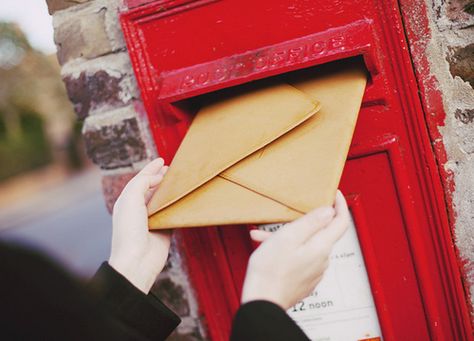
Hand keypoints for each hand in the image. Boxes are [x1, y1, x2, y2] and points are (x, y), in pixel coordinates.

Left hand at [109, 158, 170, 293]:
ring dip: (171, 190)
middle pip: (152, 188)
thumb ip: (142, 183)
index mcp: (127, 201)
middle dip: (161, 177)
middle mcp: (139, 210)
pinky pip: (173, 214)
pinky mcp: (165, 230)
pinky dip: (178, 205)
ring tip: (181, 179)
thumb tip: (158, 177)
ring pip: (163, 200)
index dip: (150, 169)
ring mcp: (152, 220)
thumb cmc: (129, 231)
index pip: (140, 180)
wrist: (136, 261)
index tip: (161, 159)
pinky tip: (185, 198)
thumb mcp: (130, 200)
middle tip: (173, 168)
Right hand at [241, 191, 349, 309]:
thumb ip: (311, 222)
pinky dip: (286, 251)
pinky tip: (267, 251)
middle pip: (321, 233)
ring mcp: (313, 272)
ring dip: (289, 237)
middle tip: (286, 217)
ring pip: (306, 245)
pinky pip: (299, 258)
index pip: (341, 222)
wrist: (262, 302)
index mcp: (321, 247)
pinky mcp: (303, 281)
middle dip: (303, 222)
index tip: (334, 194)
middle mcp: (321, 260)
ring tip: (264, 238)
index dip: (340, 205)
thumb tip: (329, 211)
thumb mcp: (288, 237)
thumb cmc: (270, 270)